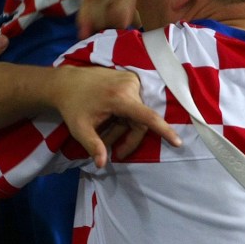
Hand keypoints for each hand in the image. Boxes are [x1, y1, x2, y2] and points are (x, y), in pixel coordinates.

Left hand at [52, 64, 179, 166]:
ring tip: (103, 135)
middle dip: (126, 137)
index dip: (164, 130)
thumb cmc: (72, 106)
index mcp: (119, 97)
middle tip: (110, 150)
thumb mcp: (79, 128)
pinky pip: (133, 103)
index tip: (178, 142)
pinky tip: (108, 121)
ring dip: (122, 127)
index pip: (147, 117)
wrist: (66, 82)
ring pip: (136, 113)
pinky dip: (123, 116)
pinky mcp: (129, 78)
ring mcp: (130, 80)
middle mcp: (129, 86)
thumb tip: (102, 165)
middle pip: (139, 120)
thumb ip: (93, 146)